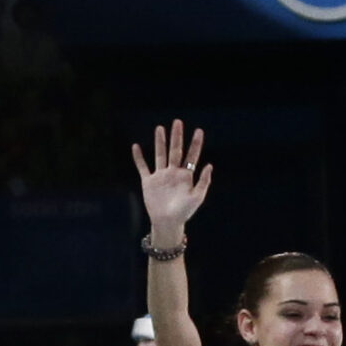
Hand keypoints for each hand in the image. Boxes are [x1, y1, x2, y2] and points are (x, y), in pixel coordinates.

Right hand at [130, 118, 212, 239]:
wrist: (167, 223)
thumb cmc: (184, 212)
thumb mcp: (197, 197)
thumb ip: (203, 181)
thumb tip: (209, 165)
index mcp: (186, 176)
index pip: (191, 156)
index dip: (195, 144)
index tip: (199, 131)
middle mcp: (173, 173)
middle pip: (175, 151)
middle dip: (176, 137)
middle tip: (178, 122)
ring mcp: (160, 176)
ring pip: (160, 154)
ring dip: (160, 142)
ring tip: (160, 128)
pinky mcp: (148, 181)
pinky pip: (142, 167)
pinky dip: (138, 158)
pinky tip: (136, 146)